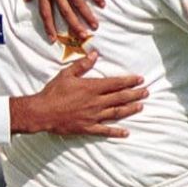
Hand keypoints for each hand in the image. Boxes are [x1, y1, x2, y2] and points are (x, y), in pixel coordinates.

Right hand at [8, 51, 147, 135]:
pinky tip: (126, 132)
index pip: (116, 83)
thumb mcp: (66, 74)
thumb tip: (94, 54)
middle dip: (135, 94)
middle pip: (121, 97)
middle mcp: (96, 102)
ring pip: (117, 112)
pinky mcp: (87, 127)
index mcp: (92, 88)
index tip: (140, 79)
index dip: (129, 81)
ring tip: (141, 106)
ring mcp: (93, 116)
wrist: (41, 112)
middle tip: (146, 92)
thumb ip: (82, 65)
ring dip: (130, 109)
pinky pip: (105, 130)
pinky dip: (116, 132)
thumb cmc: (53, 92)